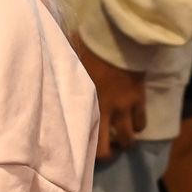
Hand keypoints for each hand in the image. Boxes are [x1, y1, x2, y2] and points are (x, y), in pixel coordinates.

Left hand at [72, 32, 146, 160]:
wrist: (118, 37)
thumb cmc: (90, 46)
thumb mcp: (72, 62)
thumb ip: (64, 74)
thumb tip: (51, 69)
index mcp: (83, 103)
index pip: (78, 136)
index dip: (80, 149)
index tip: (81, 148)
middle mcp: (102, 112)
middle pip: (104, 148)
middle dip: (107, 153)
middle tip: (108, 149)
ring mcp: (123, 108)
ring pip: (127, 139)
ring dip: (126, 142)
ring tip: (124, 139)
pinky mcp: (138, 100)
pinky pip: (141, 123)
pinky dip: (138, 125)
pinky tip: (134, 122)